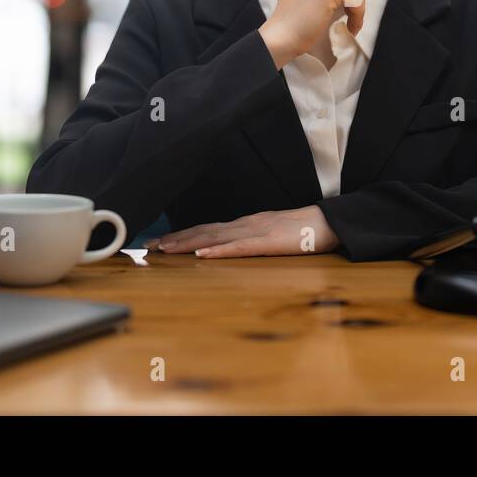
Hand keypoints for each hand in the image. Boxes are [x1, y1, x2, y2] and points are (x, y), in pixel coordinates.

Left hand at [144, 206, 339, 257]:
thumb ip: (249, 238)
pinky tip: (202, 254)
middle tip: (150, 247)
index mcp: (244, 224)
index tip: (160, 241)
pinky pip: (239, 247)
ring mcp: (254, 232)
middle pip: (203, 231)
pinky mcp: (267, 242)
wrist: (326, 222)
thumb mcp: (269, 233)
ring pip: (214, 237)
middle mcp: (243, 224)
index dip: (182, 235)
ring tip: (166, 250)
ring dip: (188, 243)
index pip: (206, 228)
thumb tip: (229, 247)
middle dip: (175, 239)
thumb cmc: (300, 230)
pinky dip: (218, 250)